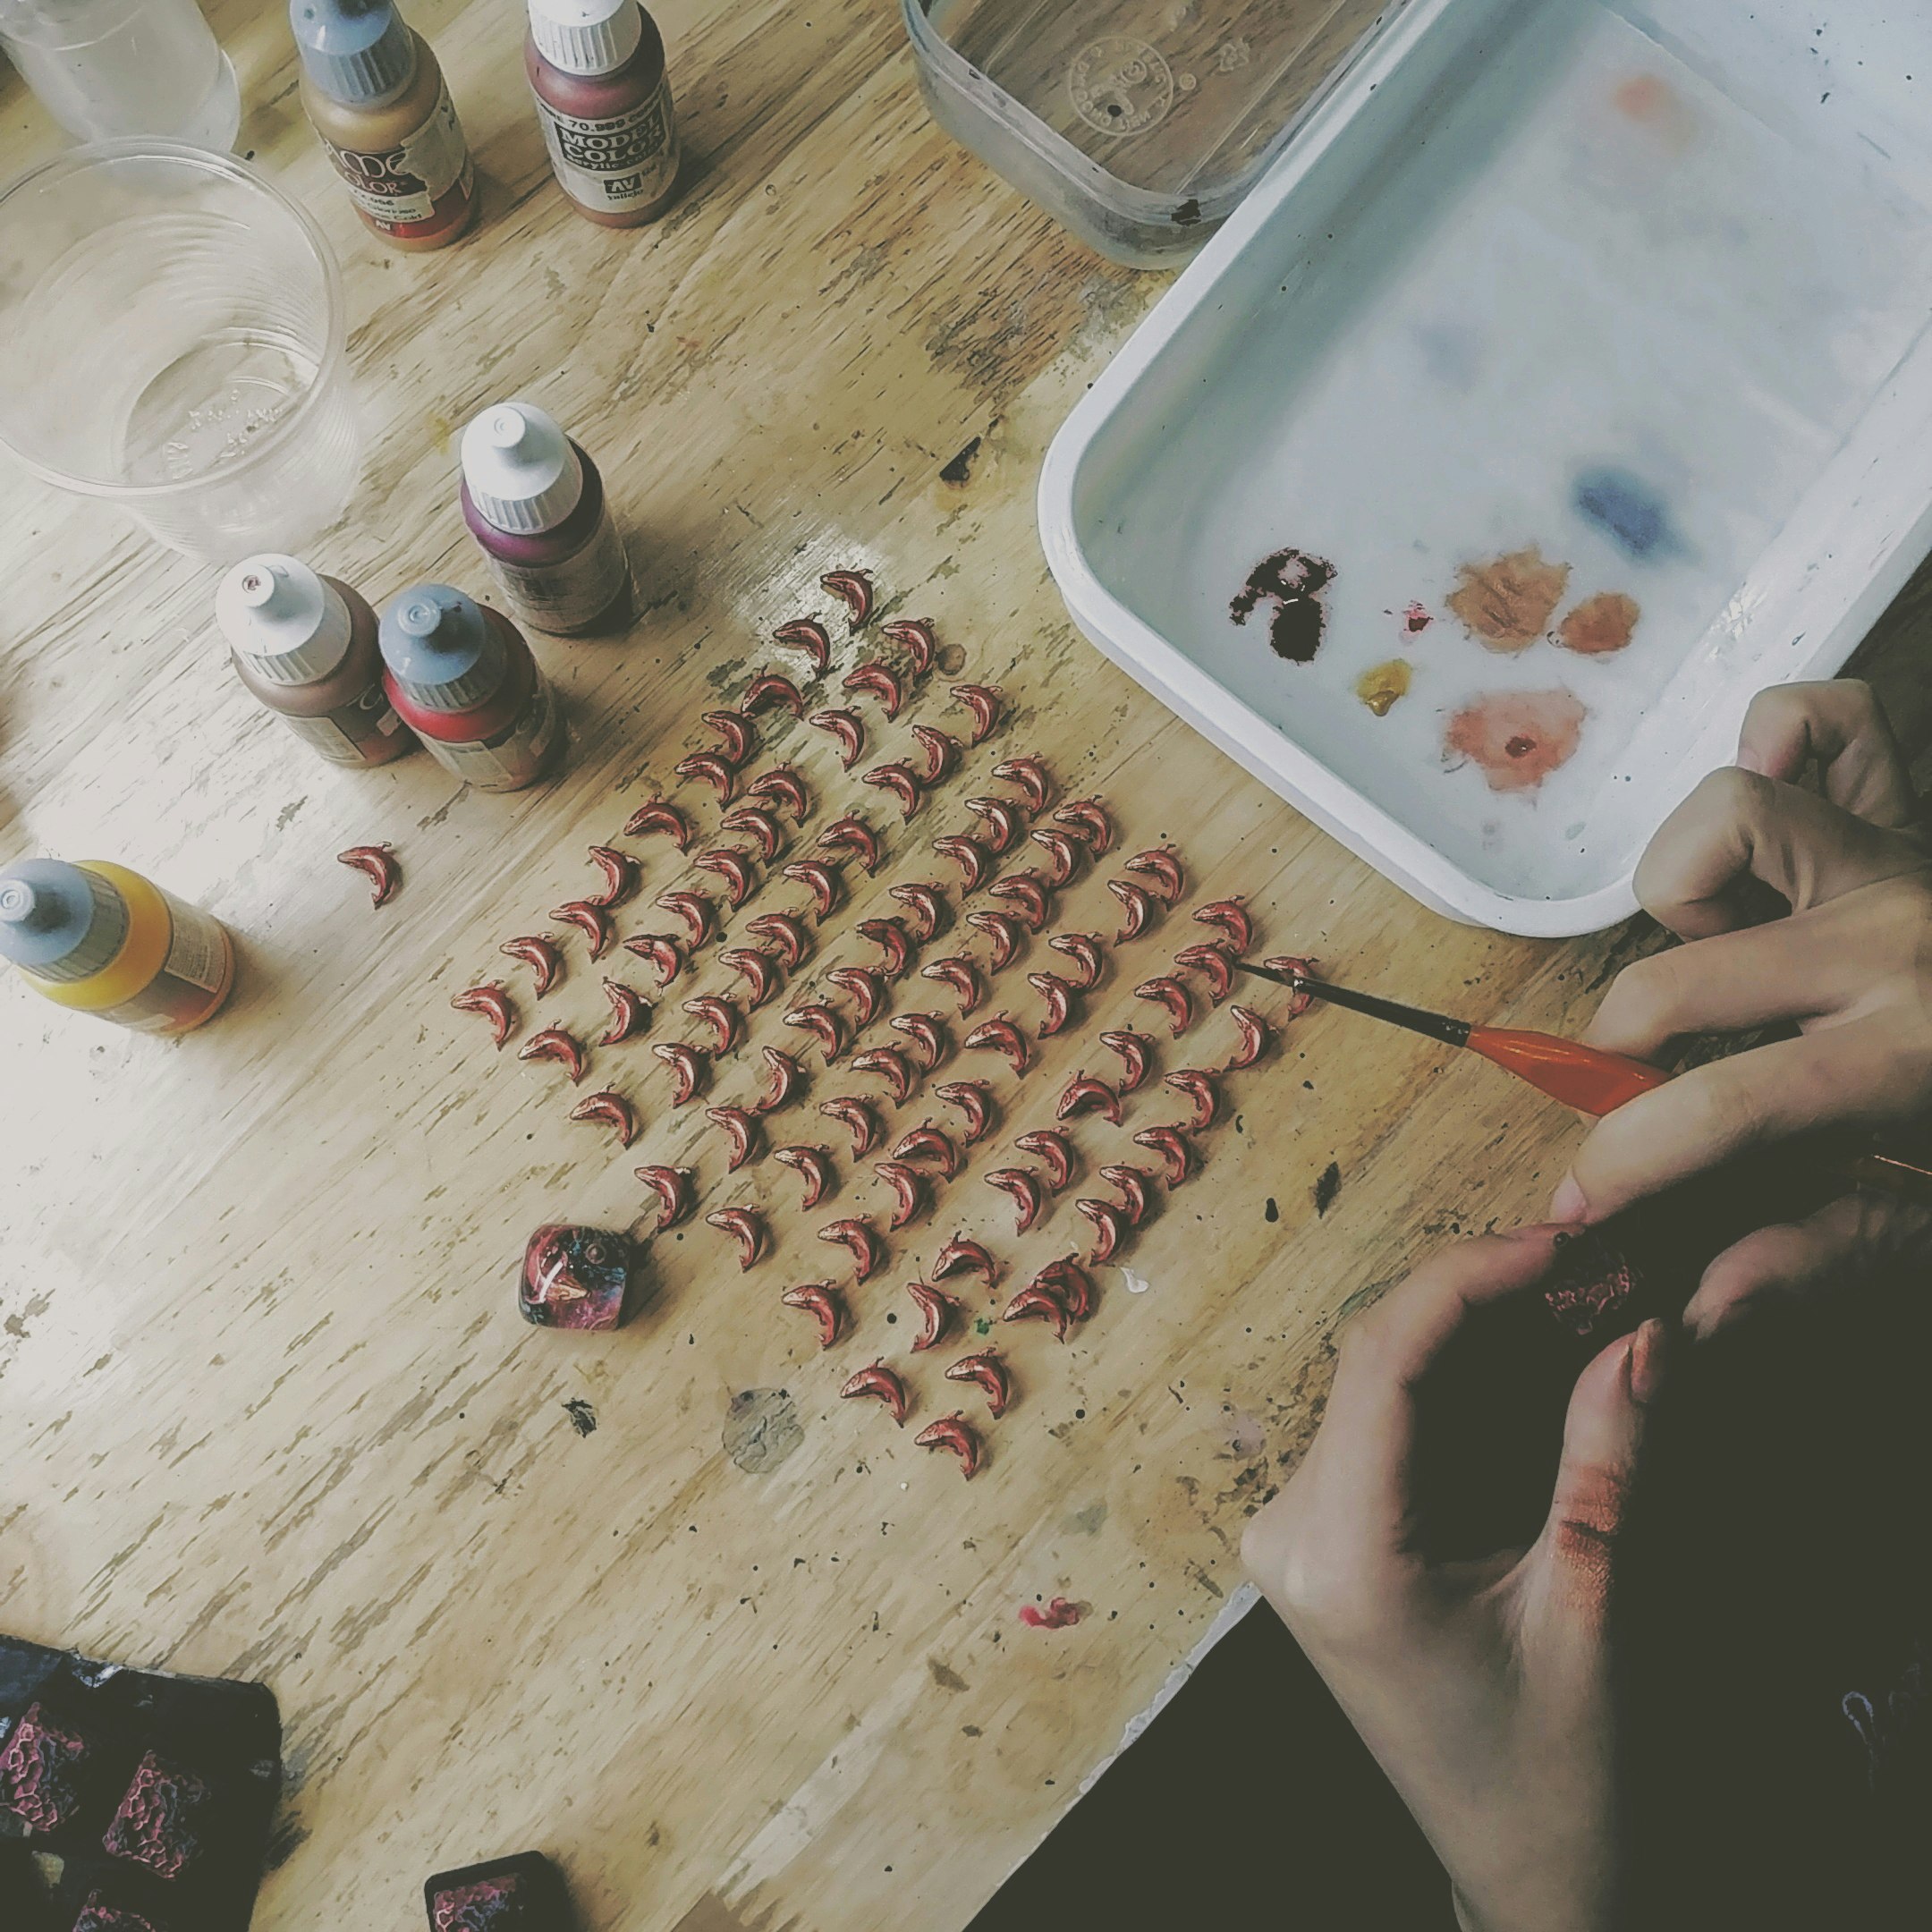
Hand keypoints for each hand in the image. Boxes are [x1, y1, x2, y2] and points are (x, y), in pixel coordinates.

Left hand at [1243, 1233, 1670, 1931]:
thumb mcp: (1592, 1610)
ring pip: (1380, 1385)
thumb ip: (1607, 1460)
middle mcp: (1291, 1535)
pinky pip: (1381, 1427)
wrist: (1522, 1875)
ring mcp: (1295, 1538)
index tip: (1559, 1243)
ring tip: (1573, 1303)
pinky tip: (1525, 1362)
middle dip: (1482, 1302)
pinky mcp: (1322, 1542)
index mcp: (1341, 1553)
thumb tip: (1638, 1332)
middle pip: (1377, 1363)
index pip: (1384, 1361)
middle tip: (1589, 1270)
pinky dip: (1455, 1388)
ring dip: (1472, 1339)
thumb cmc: (1554, 1778)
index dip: (1469, 1278)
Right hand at [1554, 680, 1931, 1331]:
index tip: (1581, 1203)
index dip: (1623, 1164)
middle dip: (1617, 1051)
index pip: (1719, 1110)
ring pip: (1718, 819)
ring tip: (1722, 964)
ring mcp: (1899, 859)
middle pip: (1669, 979)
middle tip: (1639, 1091)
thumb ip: (1820, 1255)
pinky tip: (1765, 886)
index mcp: (1913, 1053)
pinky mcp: (1903, 815)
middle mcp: (1896, 938)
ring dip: (1685, 895)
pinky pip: (1793, 731)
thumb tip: (1695, 1305)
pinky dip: (1754, 796)